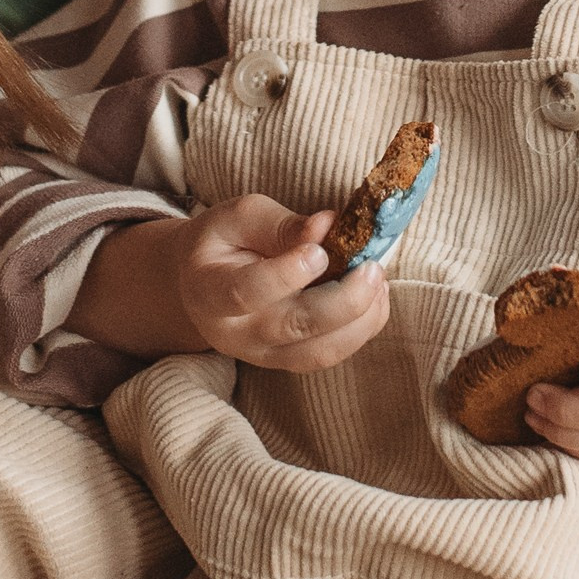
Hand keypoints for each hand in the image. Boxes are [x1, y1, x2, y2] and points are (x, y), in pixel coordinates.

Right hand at [176, 196, 390, 371]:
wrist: (200, 283)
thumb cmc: (221, 242)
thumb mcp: (238, 217)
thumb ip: (280, 224)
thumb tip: (327, 225)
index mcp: (211, 292)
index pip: (248, 292)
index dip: (287, 274)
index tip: (320, 250)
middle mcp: (235, 333)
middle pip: (294, 328)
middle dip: (343, 300)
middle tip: (372, 268)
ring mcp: (261, 355)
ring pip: (318, 352)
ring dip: (360, 321)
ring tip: (378, 282)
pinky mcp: (286, 361)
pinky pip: (329, 355)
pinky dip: (361, 329)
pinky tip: (373, 298)